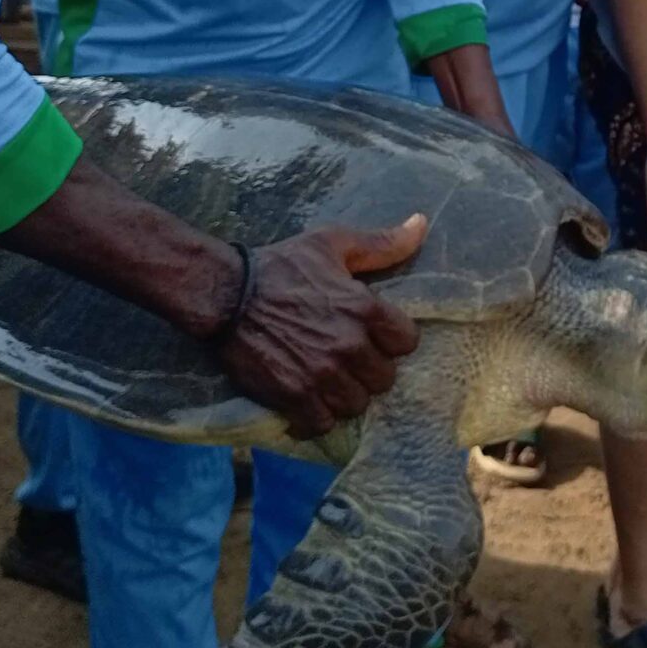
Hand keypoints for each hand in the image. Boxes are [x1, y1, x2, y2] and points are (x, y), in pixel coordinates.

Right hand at [215, 218, 426, 438]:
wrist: (225, 294)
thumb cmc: (281, 266)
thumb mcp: (333, 244)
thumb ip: (382, 243)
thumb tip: (421, 224)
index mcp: (364, 309)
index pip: (407, 342)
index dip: (392, 339)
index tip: (375, 335)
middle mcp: (348, 345)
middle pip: (384, 378)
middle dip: (369, 369)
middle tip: (350, 358)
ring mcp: (321, 374)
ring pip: (356, 404)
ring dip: (345, 395)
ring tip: (330, 381)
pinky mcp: (293, 395)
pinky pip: (322, 423)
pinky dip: (316, 417)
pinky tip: (308, 402)